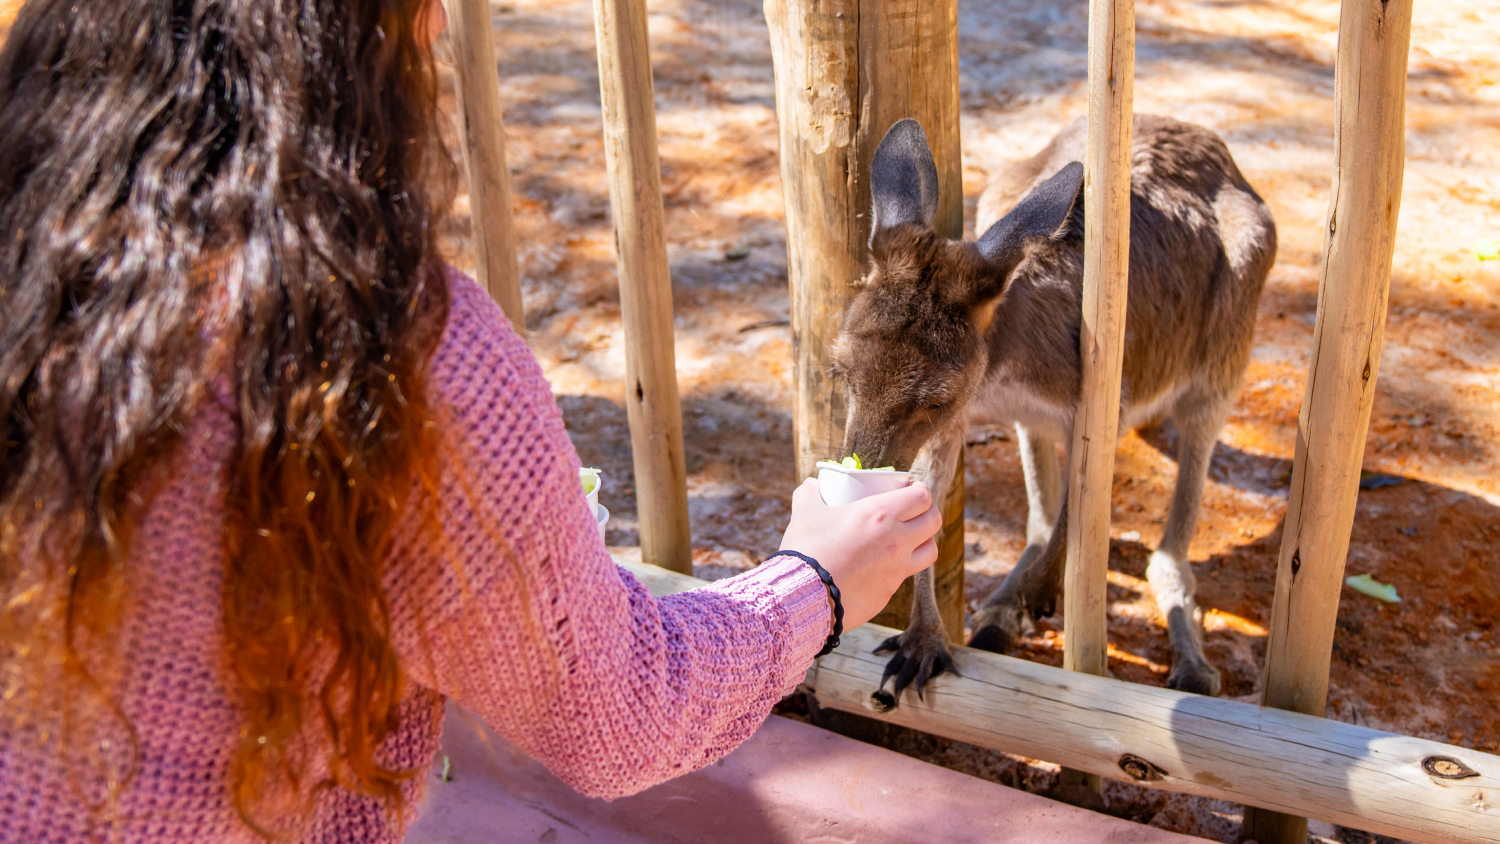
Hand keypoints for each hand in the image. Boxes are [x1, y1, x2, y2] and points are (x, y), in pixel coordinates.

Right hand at [779, 478, 940, 630]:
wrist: (803, 596)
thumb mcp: (805, 513)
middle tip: (911, 512)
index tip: (909, 490)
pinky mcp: (888, 594)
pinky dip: (897, 568)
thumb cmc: (807, 549)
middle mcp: (897, 542)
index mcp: (881, 515)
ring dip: (922, 542)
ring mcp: (896, 570)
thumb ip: (810, 494)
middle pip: (933, 521)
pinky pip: (903, 577)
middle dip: (927, 513)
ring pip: (929, 552)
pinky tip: (879, 566)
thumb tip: (811, 485)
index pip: (922, 497)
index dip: (919, 490)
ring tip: (906, 540)